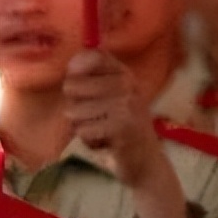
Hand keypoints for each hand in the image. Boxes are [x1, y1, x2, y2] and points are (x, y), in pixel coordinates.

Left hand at [64, 50, 188, 217]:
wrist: (146, 161)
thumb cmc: (120, 127)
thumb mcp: (111, 98)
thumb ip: (91, 79)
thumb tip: (71, 63)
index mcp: (124, 74)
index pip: (94, 56)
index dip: (76, 67)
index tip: (75, 79)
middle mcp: (128, 86)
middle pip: (73, 85)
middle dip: (73, 105)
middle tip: (91, 116)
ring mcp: (127, 106)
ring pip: (75, 110)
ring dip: (80, 125)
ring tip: (98, 130)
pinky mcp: (122, 127)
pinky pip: (83, 130)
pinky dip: (87, 140)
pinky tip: (103, 142)